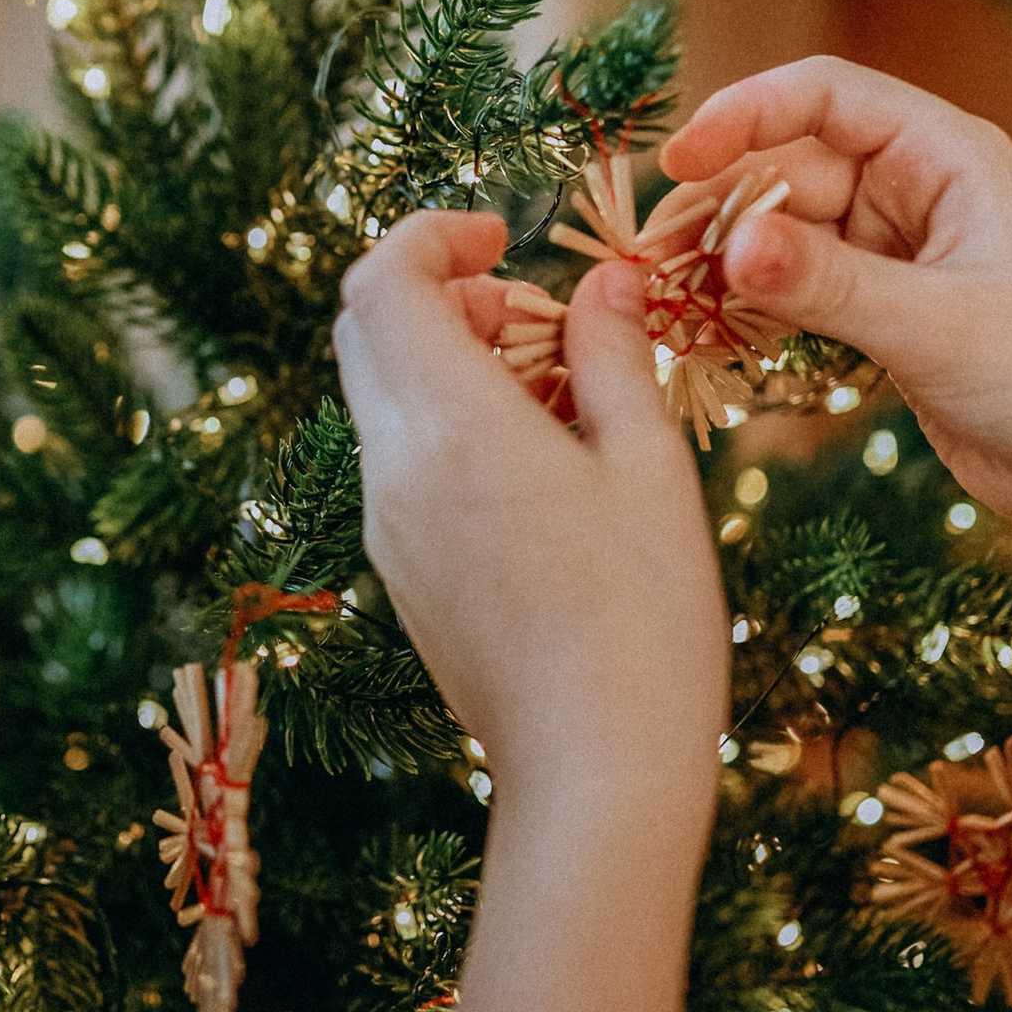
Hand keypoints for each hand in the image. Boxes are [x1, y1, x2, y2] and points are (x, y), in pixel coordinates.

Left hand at [331, 212, 725, 1011]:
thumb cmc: (645, 620)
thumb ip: (611, 360)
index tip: (501, 239)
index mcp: (450, 427)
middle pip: (363, 331)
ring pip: (381, 400)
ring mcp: (386, 529)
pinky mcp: (401, 576)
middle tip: (527, 311)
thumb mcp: (648, 469)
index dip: (430, 236)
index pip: (381, 282)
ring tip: (556, 391)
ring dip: (448, 362)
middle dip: (435, 293)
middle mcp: (394, 471)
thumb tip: (598, 284)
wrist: (596, 775)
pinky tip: (538, 464)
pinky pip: (401, 465)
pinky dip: (448, 427)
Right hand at [660, 57, 1011, 543]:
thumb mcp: (937, 326)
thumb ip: (828, 284)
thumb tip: (728, 245)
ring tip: (664, 300)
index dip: (746, 113)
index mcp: (949, 157)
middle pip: (790, 166)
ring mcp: (897, 252)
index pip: (827, 96)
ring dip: (726, 260)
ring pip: (784, 231)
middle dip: (721, 206)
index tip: (679, 161)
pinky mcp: (882, 311)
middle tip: (650, 261)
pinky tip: (708, 331)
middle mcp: (918, 190)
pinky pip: (796, 286)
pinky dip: (752, 304)